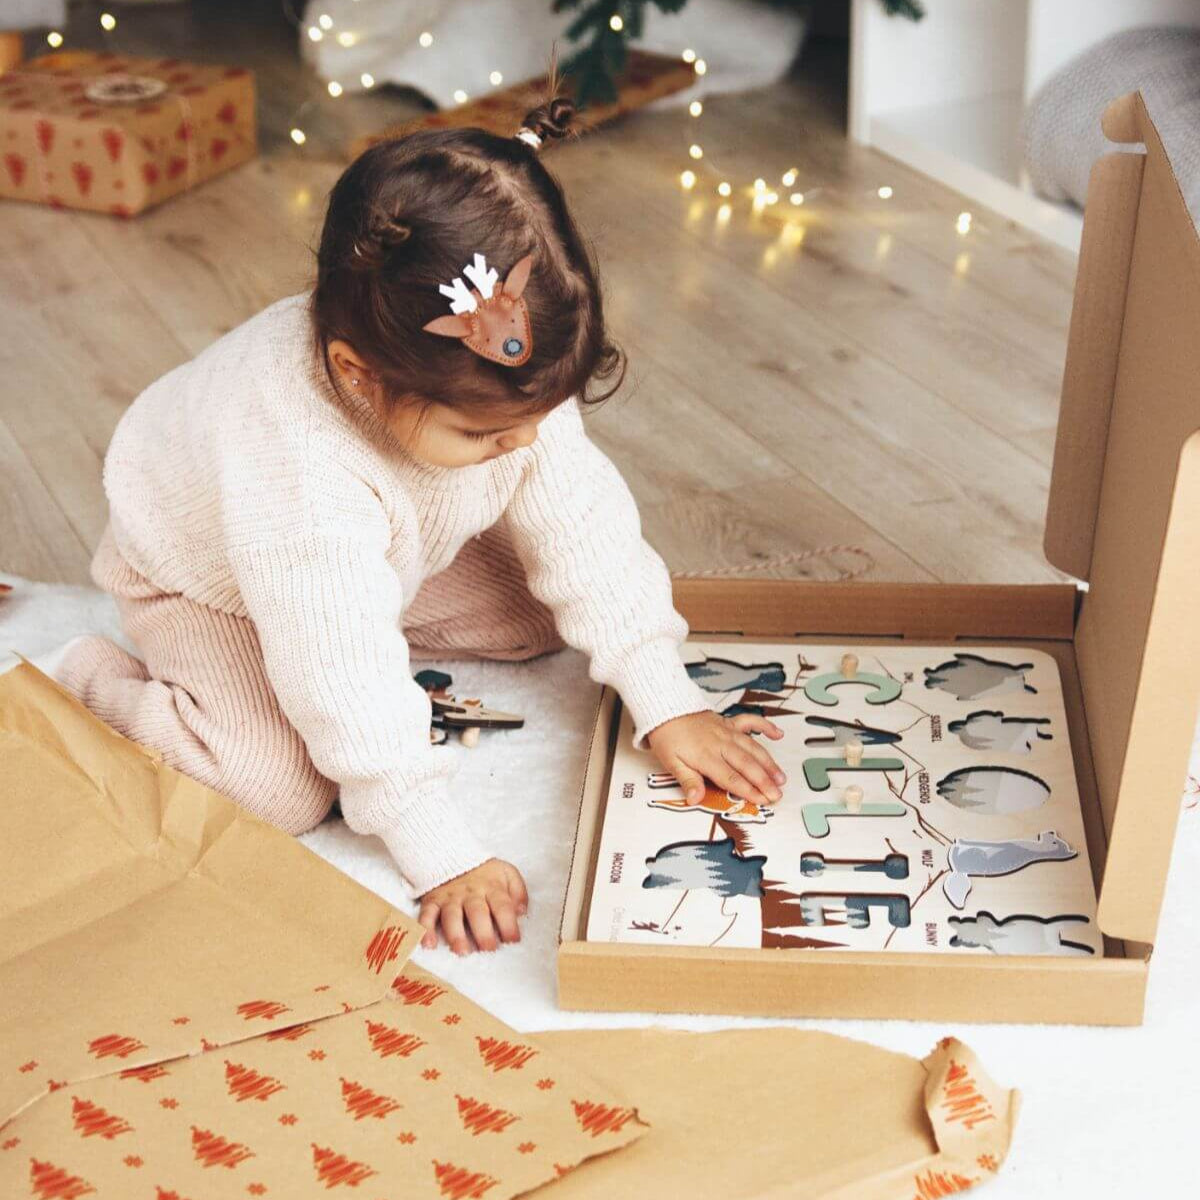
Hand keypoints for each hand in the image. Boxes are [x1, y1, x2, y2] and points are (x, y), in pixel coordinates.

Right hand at [418, 858, 527, 953]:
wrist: (454, 855)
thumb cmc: (486, 873)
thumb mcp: (507, 874)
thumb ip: (518, 891)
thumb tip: (521, 912)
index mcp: (492, 887)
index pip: (502, 905)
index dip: (509, 924)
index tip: (513, 941)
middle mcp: (470, 893)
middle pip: (477, 912)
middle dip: (483, 932)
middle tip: (489, 950)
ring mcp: (450, 897)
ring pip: (451, 915)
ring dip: (456, 934)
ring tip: (461, 952)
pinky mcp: (432, 901)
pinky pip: (427, 914)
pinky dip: (425, 929)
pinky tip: (428, 945)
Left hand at [647, 710, 785, 806]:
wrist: (666, 710)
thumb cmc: (669, 738)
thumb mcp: (671, 763)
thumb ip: (687, 781)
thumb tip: (695, 799)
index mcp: (706, 756)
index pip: (731, 777)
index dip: (748, 790)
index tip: (762, 800)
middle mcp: (721, 743)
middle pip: (746, 764)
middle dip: (764, 781)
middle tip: (777, 794)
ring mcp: (727, 731)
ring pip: (753, 747)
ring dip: (769, 762)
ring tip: (781, 777)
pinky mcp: (729, 722)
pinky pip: (750, 721)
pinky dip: (765, 726)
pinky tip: (778, 734)